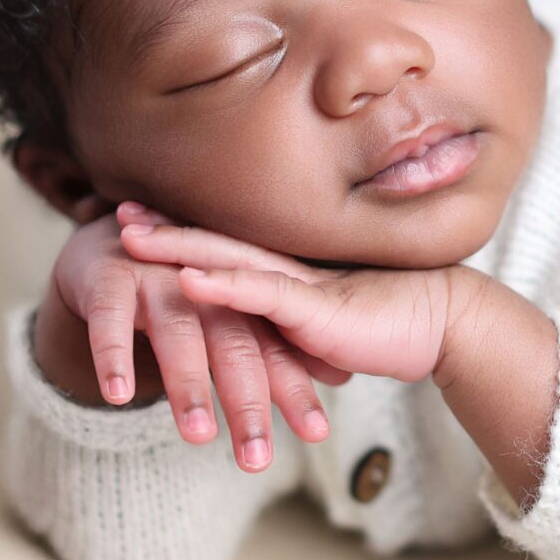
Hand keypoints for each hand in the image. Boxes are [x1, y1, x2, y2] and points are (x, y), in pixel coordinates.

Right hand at [44, 207, 349, 468]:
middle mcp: (206, 292)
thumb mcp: (229, 319)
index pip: (273, 352)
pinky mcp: (109, 279)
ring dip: (190, 385)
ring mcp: (157, 281)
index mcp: (239, 303)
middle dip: (248, 404)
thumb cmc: (182, 290)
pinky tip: (118, 395)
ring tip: (199, 435)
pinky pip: (110, 319)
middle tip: (257, 459)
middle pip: (234, 348)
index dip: (294, 390)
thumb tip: (344, 375)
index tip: (318, 433)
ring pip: (178, 335)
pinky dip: (113, 355)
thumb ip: (275, 351)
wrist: (111, 238)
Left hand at [115, 205, 472, 385]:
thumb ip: (297, 331)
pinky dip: (222, 286)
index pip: (227, 246)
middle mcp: (290, 270)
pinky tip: (188, 280)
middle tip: (113, 211)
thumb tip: (273, 347)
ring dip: (177, 248)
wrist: (445, 323)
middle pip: (215, 241)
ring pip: (227, 259)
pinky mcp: (314, 311)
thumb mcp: (329, 330)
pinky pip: (261, 296)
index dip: (183, 230)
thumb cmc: (394, 326)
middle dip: (163, 229)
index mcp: (291, 274)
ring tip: (130, 239)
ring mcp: (300, 286)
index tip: (140, 217)